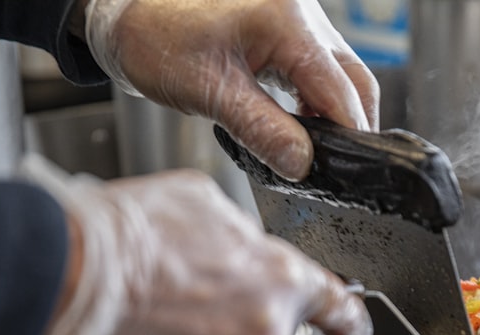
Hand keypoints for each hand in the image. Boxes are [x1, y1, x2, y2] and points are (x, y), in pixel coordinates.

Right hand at [0, 157, 371, 334]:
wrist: (67, 284)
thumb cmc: (129, 238)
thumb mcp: (205, 203)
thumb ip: (244, 237)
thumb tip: (248, 250)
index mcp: (280, 282)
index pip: (336, 306)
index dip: (347, 316)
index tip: (355, 326)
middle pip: (268, 326)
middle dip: (240, 311)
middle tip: (192, 289)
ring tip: (159, 309)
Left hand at [81, 0, 379, 180]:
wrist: (125, 10)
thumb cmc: (156, 37)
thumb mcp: (210, 91)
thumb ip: (262, 129)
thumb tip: (303, 165)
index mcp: (289, 23)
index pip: (341, 92)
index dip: (349, 137)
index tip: (348, 174)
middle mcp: (303, 16)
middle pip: (354, 83)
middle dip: (352, 127)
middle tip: (339, 170)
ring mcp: (299, 21)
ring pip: (341, 77)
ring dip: (335, 115)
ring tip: (318, 153)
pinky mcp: (287, 32)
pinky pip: (319, 71)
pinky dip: (318, 102)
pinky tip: (302, 129)